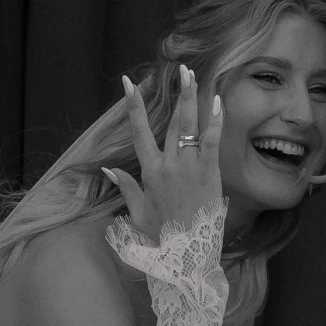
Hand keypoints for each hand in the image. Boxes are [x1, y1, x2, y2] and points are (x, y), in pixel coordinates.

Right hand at [102, 67, 223, 240]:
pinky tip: (217, 102)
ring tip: (193, 76)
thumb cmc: (162, 236)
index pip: (138, 132)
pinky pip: (210, 142)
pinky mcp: (208, 173)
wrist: (185, 254)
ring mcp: (188, 167)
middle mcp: (167, 164)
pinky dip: (214, 121)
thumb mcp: (137, 212)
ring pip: (188, 126)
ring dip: (191, 99)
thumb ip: (125, 186)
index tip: (129, 83)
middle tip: (181, 71)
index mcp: (149, 172)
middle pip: (171, 122)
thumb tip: (108, 168)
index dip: (133, 105)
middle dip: (176, 94)